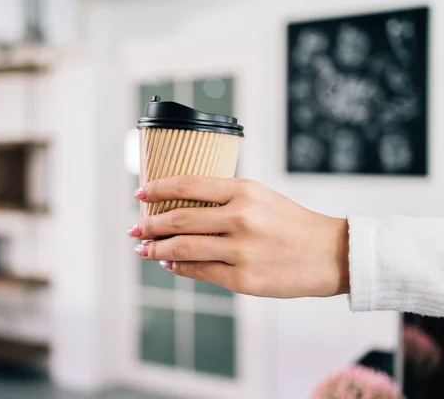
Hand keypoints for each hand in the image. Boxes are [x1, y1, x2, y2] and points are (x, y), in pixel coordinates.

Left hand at [128, 176, 349, 297]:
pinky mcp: (243, 279)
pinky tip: (168, 263)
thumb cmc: (291, 223)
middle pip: (178, 219)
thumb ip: (223, 199)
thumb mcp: (260, 197)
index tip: (139, 194)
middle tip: (134, 229)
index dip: (157, 189)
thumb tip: (181, 209)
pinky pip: (199, 271)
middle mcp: (240, 218)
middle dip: (149, 225)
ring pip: (183, 247)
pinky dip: (178, 266)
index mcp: (243, 191)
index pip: (187, 185)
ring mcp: (241, 250)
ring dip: (156, 248)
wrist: (330, 254)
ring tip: (142, 249)